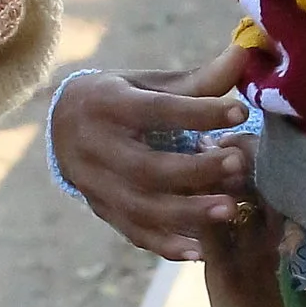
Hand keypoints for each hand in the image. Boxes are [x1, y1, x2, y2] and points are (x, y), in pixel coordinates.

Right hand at [50, 43, 254, 260]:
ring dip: (187, 213)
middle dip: (196, 170)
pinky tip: (200, 251)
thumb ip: (197, 81)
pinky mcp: (102, 211)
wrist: (61, 125)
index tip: (240, 111)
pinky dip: (167, 245)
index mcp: (106, 104)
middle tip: (238, 165)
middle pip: (147, 167)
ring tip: (230, 209)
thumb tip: (244, 55)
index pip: (157, 111)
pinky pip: (134, 234)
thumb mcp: (148, 84)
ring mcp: (95, 185)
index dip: (199, 112)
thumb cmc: (119, 98)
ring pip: (141, 208)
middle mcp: (94, 147)